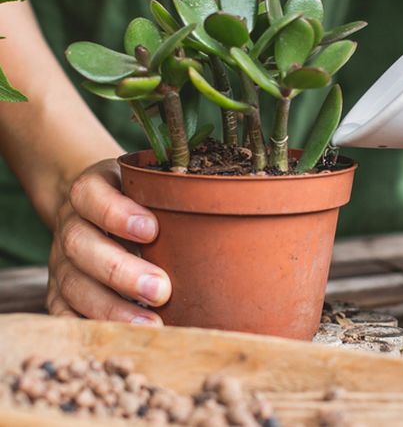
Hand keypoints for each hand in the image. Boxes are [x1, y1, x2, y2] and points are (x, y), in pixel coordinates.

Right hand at [47, 159, 170, 324]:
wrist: (91, 210)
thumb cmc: (137, 201)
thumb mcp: (149, 186)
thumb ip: (174, 197)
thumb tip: (221, 222)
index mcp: (90, 192)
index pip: (91, 195)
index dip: (116, 213)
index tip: (151, 230)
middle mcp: (71, 225)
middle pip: (81, 245)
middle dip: (121, 270)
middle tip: (161, 289)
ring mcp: (61, 261)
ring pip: (72, 284)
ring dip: (110, 307)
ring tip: (150, 323)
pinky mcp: (59, 291)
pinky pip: (62, 312)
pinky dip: (86, 326)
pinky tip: (118, 337)